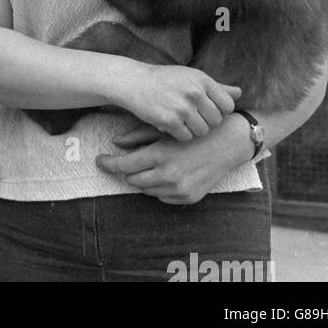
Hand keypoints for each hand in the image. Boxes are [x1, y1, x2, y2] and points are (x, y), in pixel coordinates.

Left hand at [96, 118, 250, 203]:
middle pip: (132, 180)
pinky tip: (163, 173)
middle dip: (125, 171)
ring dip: (141, 179)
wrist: (227, 143)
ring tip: (145, 164)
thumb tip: (115, 142)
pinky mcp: (189, 198)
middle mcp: (168, 175)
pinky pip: (163, 197)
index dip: (108, 164)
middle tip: (123, 160)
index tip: (99, 160)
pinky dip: (158, 187)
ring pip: (146, 190)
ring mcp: (180, 189)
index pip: (124, 166)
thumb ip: (137, 136)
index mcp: (159, 156)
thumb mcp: (163, 130)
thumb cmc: (193, 130)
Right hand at [116, 60, 241, 141]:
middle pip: (215, 121)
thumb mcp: (190, 77)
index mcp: (202, 80)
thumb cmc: (164, 80)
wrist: (133, 82)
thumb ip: (216, 87)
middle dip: (205, 122)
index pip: (227, 105)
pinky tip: (170, 124)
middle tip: (191, 116)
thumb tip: (239, 93)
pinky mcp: (169, 121)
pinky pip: (186, 137)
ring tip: (180, 120)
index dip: (219, 112)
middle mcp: (194, 92)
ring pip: (202, 131)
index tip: (207, 110)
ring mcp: (182, 107)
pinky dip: (179, 134)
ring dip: (193, 130)